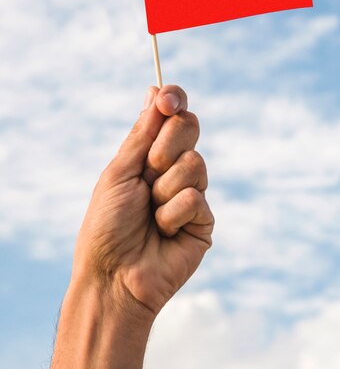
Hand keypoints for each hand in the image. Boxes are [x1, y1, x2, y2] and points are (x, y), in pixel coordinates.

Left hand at [72, 85, 213, 320]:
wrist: (114, 278)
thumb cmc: (107, 226)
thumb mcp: (119, 172)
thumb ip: (142, 133)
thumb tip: (154, 91)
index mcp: (148, 156)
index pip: (172, 116)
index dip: (174, 100)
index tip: (167, 100)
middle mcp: (172, 170)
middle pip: (190, 127)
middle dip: (167, 144)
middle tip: (149, 169)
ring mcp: (189, 194)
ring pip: (195, 163)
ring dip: (165, 188)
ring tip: (150, 214)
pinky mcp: (203, 221)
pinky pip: (196, 198)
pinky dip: (173, 214)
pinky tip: (163, 233)